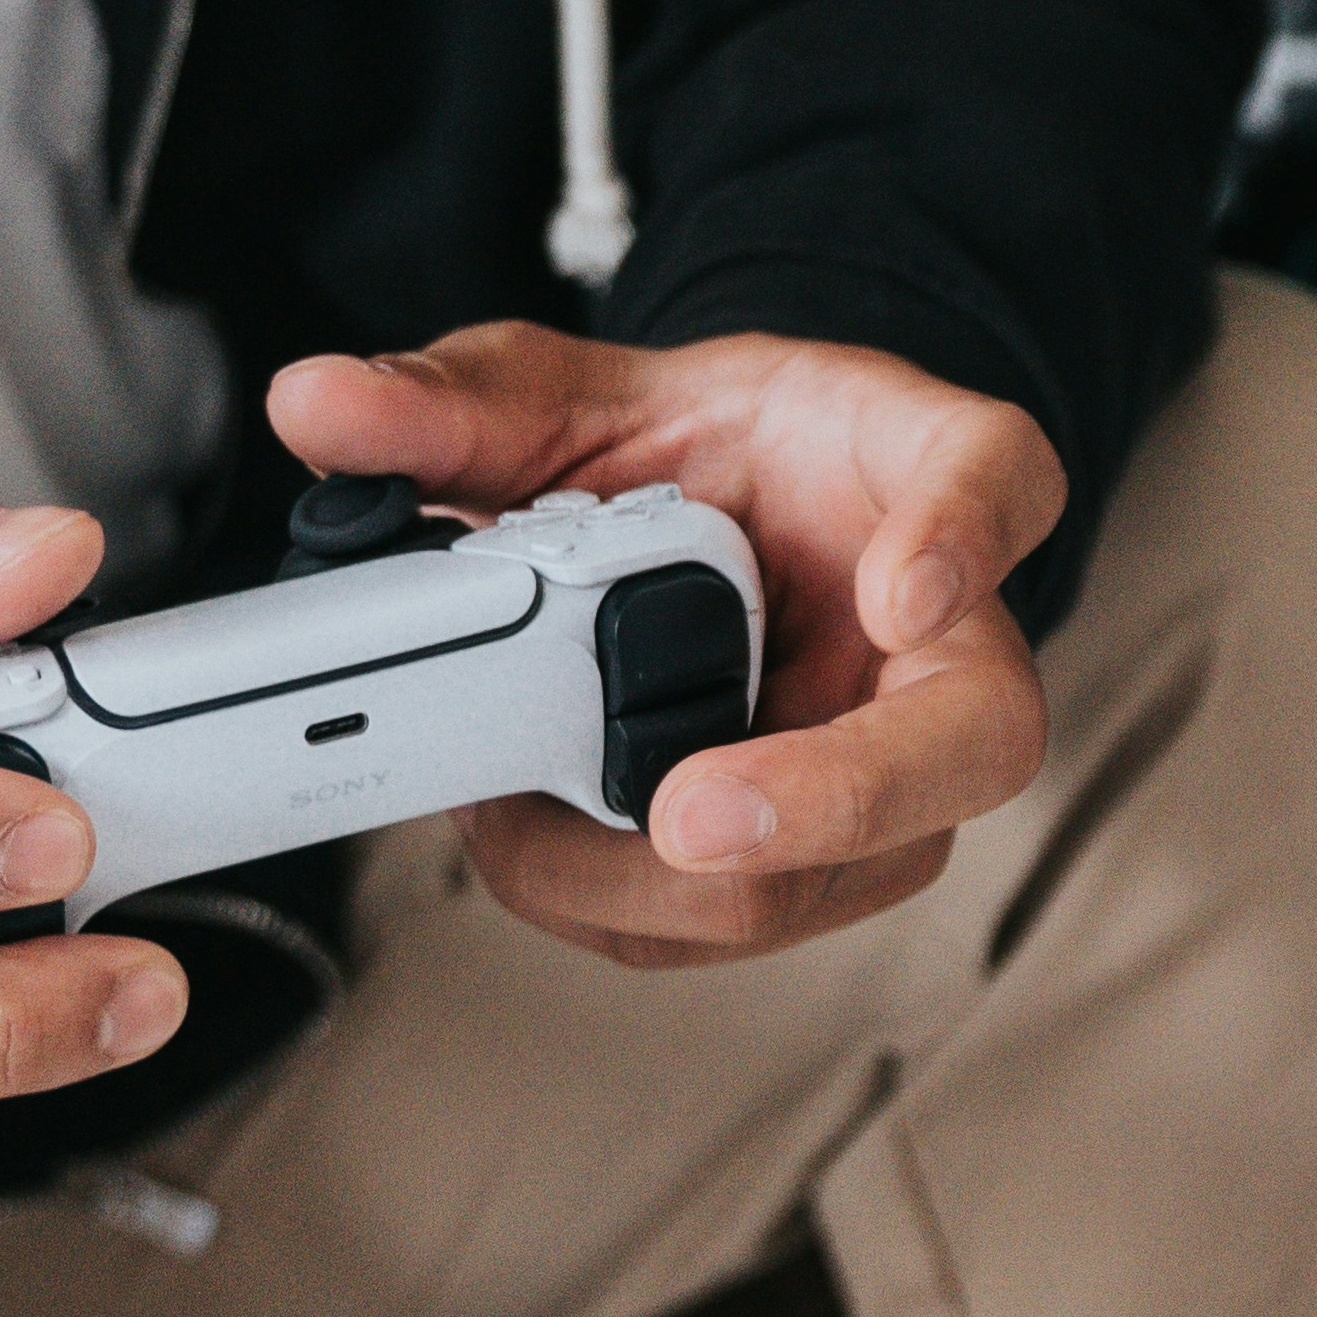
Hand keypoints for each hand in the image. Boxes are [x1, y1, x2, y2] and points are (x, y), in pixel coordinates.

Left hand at [261, 316, 1063, 968]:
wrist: (748, 529)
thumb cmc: (716, 459)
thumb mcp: (594, 395)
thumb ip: (464, 402)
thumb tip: (320, 407)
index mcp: (923, 473)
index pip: (997, 477)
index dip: (963, 535)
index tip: (899, 584)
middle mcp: (948, 641)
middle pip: (973, 740)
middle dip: (823, 799)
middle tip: (690, 816)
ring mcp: (902, 770)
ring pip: (846, 869)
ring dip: (664, 877)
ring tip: (511, 811)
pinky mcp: (827, 863)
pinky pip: (741, 921)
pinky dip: (614, 900)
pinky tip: (523, 837)